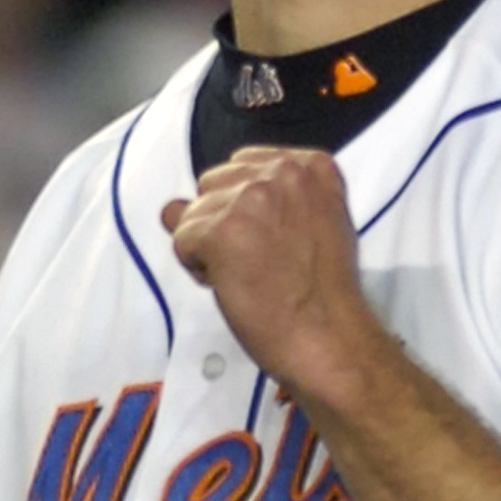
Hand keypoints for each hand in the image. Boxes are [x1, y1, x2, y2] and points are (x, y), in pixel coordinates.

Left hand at [161, 146, 381, 400]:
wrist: (328, 334)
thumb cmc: (323, 291)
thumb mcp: (310, 225)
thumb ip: (259, 202)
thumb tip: (172, 205)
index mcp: (311, 165)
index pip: (245, 166)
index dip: (245, 207)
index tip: (269, 238)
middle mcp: (281, 171)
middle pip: (215, 183)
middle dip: (224, 220)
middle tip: (257, 260)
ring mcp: (249, 197)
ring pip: (194, 212)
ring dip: (209, 245)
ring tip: (246, 274)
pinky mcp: (221, 229)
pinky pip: (182, 238)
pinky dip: (197, 266)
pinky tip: (231, 283)